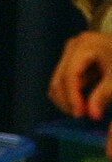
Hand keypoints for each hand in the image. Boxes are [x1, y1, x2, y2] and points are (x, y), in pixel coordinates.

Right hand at [48, 31, 111, 145]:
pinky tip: (84, 101)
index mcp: (85, 45)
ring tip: (85, 109)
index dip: (72, 97)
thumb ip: (103, 95)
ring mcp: (70, 52)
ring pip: (57, 83)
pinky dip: (70, 95)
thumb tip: (93, 115)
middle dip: (68, 101)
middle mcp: (73, 46)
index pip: (70, 75)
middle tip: (82, 115)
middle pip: (59, 80)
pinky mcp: (70, 60)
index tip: (80, 114)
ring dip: (68, 100)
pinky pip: (62, 82)